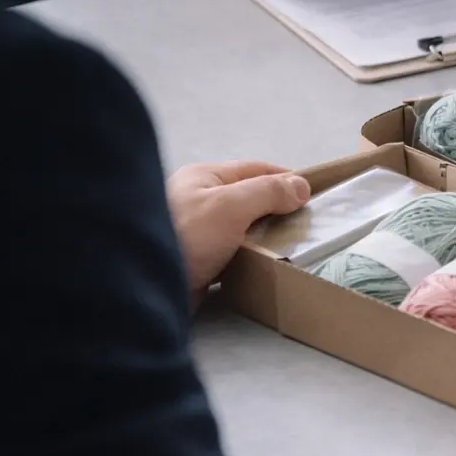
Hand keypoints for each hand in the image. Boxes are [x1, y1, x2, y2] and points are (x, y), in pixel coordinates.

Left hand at [167, 161, 309, 304]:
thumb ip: (267, 192)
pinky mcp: (197, 264)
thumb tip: (302, 186)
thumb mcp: (230, 205)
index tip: (318, 196)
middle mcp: (199, 202)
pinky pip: (233, 257)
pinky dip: (251, 261)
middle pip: (251, 201)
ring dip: (266, 239)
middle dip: (280, 212)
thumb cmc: (183, 235)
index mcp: (204, 178)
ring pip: (244, 231)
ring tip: (295, 250)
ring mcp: (197, 234)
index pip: (256, 170)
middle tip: (310, 227)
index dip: (288, 180)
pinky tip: (267, 269)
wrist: (137, 285)